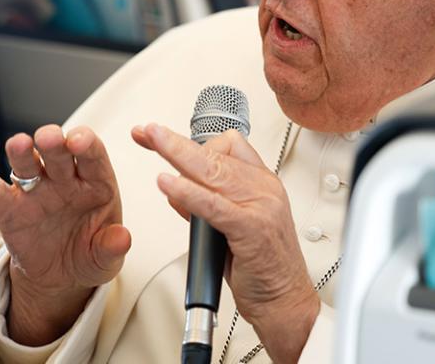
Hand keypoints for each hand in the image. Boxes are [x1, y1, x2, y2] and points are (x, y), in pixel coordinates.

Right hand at [0, 125, 130, 345]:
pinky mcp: (10, 208)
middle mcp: (64, 178)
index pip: (93, 154)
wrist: (60, 278)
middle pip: (58, 150)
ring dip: (21, 151)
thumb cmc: (90, 256)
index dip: (86, 143)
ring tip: (19, 145)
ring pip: (26, 162)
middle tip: (49, 137)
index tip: (80, 141)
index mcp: (95, 182)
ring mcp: (36, 190)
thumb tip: (123, 238)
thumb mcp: (105, 258)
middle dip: (53, 140)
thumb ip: (112, 248)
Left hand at [132, 124, 318, 363]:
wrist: (286, 303)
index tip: (160, 137)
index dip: (190, 139)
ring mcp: (261, 205)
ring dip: (177, 153)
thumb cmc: (262, 269)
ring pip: (213, 170)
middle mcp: (264, 188)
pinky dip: (187, 192)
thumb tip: (175, 188)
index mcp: (262, 183)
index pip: (226, 144)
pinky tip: (168, 184)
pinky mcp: (252, 227)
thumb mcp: (230, 229)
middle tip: (148, 131)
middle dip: (174, 140)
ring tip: (153, 141)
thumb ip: (206, 206)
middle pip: (215, 151)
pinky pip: (213, 204)